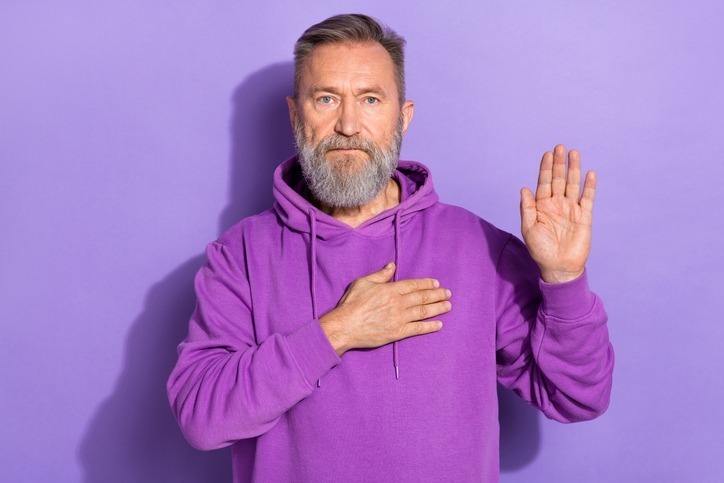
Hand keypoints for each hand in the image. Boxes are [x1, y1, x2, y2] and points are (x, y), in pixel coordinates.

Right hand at [319, 263, 451, 355]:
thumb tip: (392, 265)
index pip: (414, 285)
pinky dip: (430, 326)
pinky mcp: (398, 332)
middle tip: (448, 293)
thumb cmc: (352, 303)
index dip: (427, 284)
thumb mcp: (363, 282)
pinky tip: (439, 324)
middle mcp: (398, 303)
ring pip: (423, 312)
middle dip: (437, 295)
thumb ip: (380, 275)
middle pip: (422, 297)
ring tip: (448, 306)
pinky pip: (418, 328)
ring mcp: (399, 318)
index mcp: (390, 289)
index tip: (436, 284)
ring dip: (438, 308)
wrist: (345, 326)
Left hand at [520, 145, 595, 282]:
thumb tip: (524, 188)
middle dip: (559, 164)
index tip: (547, 154)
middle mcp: (557, 204)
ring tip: (574, 153)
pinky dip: (589, 186)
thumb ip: (527, 208)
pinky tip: (590, 173)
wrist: (559, 267)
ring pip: (573, 185)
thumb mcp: (529, 229)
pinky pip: (587, 198)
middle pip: (559, 179)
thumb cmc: (541, 250)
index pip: (544, 183)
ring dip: (574, 169)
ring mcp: (571, 209)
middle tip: (560, 147)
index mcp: (542, 206)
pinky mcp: (584, 217)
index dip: (545, 168)